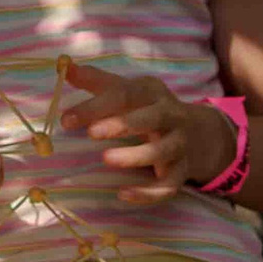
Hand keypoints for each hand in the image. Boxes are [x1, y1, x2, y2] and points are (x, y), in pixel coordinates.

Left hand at [57, 61, 235, 201]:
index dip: (97, 105)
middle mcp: (170, 116)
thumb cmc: (148, 110)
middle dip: (123, 124)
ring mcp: (178, 144)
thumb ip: (97, 82)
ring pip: (162, 151)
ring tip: (106, 160)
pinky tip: (123, 195)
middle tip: (92, 133)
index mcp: (152, 93)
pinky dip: (148, 193)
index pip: (126, 94)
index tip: (67, 120)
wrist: (197, 134)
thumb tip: (65, 66)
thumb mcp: (128, 91)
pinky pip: (168, 185)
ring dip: (136, 156)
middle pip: (151, 117)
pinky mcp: (181, 172)